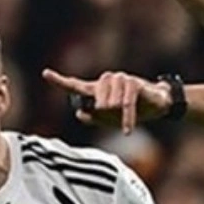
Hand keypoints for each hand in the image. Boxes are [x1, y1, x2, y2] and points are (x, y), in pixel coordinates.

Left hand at [42, 68, 170, 133]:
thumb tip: (78, 114)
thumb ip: (93, 118)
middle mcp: (106, 81)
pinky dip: (126, 120)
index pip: (75, 85)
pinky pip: (125, 105)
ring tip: (127, 117)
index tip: (45, 74)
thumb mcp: (109, 119)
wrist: (157, 105)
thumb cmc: (131, 110)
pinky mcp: (133, 83)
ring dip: (119, 116)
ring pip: (110, 103)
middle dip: (107, 115)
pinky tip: (128, 129)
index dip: (60, 80)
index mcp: (98, 89)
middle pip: (96, 102)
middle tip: (119, 115)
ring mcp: (120, 79)